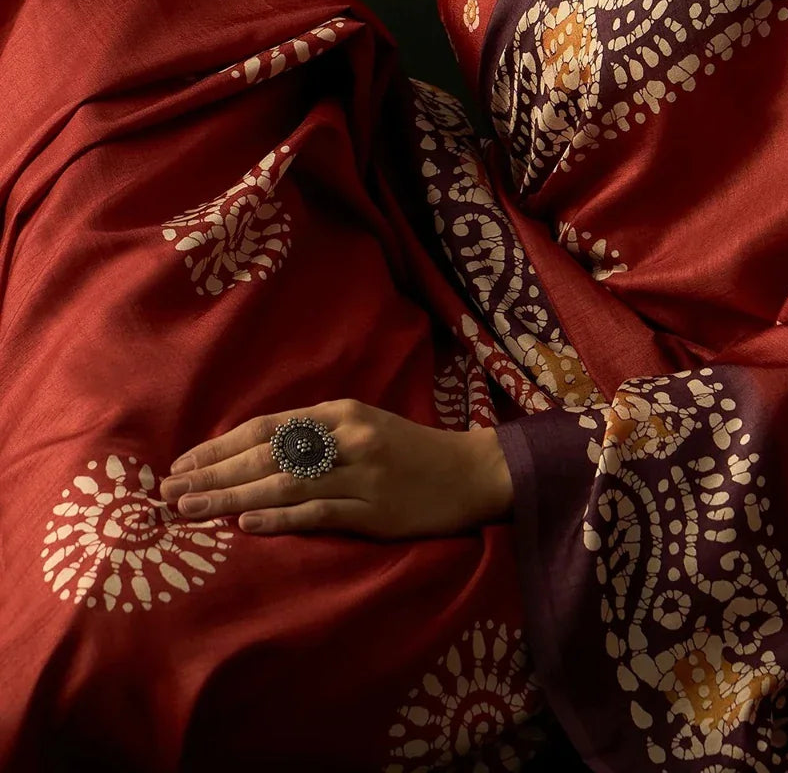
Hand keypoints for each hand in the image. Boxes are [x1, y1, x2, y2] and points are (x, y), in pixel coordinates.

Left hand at [157, 398, 509, 539]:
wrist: (470, 473)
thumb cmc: (409, 451)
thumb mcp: (362, 426)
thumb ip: (315, 435)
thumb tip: (252, 452)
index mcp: (339, 413)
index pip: (266, 428)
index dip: (220, 446)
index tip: (181, 465)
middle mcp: (346, 438)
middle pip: (267, 456)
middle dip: (213, 474)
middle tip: (169, 492)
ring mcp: (361, 476)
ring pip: (284, 484)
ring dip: (231, 498)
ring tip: (191, 511)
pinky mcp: (375, 512)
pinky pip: (319, 514)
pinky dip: (280, 518)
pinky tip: (246, 525)